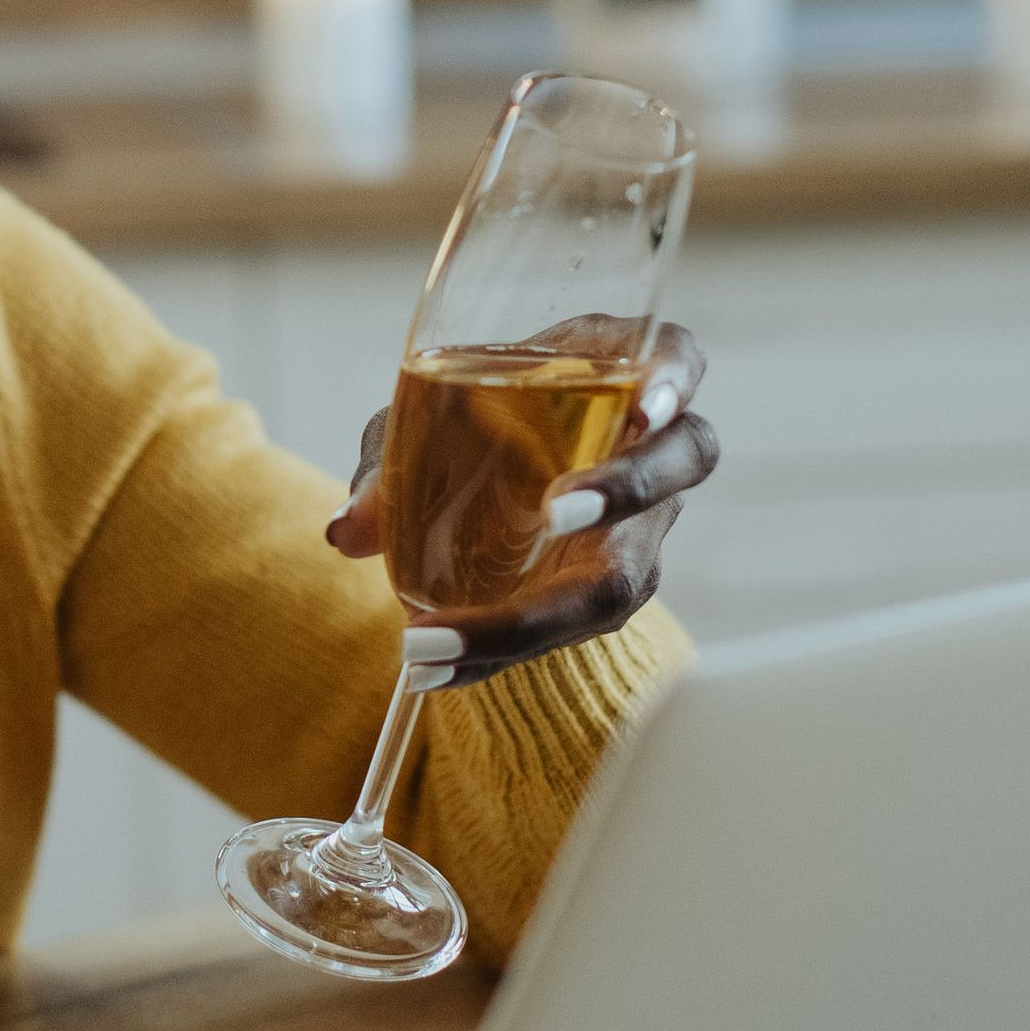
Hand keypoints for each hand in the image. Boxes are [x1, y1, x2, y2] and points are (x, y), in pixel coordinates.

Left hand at [325, 323, 719, 689]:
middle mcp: (648, 449)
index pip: (676, 358)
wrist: (476, 476)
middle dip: (625, 489)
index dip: (673, 378)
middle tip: (557, 514)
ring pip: (628, 572)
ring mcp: (640, 526)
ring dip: (538, 614)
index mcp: (611, 373)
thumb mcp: (418, 425)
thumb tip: (348, 531)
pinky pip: (567, 629)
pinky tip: (437, 672)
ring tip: (443, 640)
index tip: (644, 406)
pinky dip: (495, 653)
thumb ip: (392, 461)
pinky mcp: (606, 586)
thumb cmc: (465, 422)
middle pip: (681, 461)